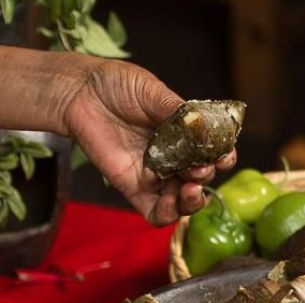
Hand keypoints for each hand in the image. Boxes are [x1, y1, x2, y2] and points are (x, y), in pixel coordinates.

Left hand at [64, 60, 236, 225]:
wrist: (81, 92)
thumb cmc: (116, 85)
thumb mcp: (151, 91)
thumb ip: (175, 109)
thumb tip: (199, 121)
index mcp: (184, 134)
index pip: (212, 152)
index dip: (222, 157)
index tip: (224, 155)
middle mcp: (173, 157)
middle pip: (200, 179)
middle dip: (206, 177)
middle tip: (201, 169)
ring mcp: (154, 175)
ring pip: (182, 202)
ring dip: (191, 202)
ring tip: (189, 189)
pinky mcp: (133, 188)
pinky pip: (154, 212)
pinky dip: (166, 214)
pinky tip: (170, 203)